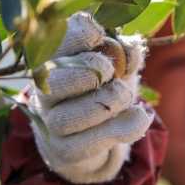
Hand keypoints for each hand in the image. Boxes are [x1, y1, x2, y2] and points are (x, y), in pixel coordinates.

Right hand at [28, 13, 153, 183]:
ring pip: (71, 116)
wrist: (91, 133)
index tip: (101, 36)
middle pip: (55, 80)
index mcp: (51, 58)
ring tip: (124, 95)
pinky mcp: (65, 150)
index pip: (53, 39)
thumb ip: (123, 50)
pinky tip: (141, 116)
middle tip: (112, 72)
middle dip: (95, 70)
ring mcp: (51, 122)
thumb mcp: (117, 61)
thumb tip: (129, 52)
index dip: (83, 34)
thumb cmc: (103, 85)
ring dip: (111, 100)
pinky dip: (124, 127)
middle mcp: (43, 90)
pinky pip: (92, 141)